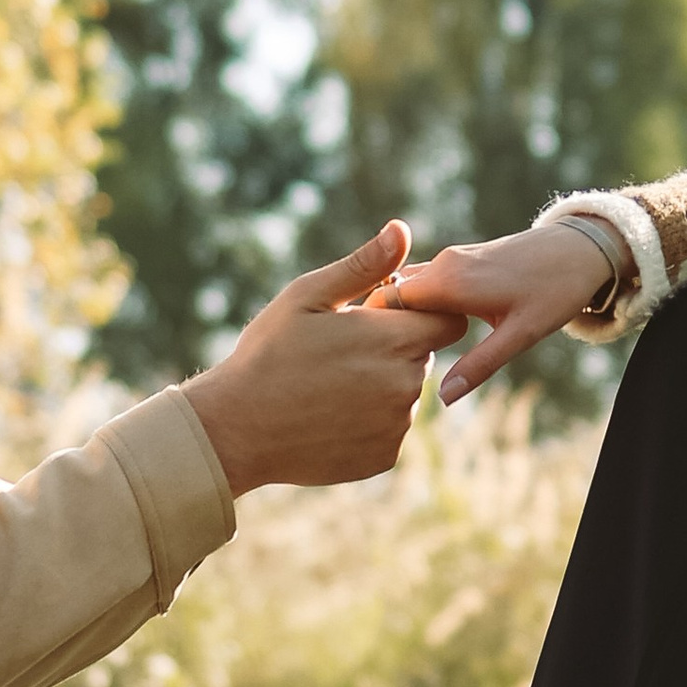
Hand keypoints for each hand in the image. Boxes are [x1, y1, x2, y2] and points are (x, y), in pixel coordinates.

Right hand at [184, 224, 464, 494]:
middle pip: (423, 355)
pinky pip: (389, 428)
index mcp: (394, 341)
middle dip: (393, 348)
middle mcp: (406, 386)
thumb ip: (363, 266)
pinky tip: (328, 414)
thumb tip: (402, 230)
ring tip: (327, 385)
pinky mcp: (384, 456)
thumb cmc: (268, 353)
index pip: (449, 320)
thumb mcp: (308, 297)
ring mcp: (397, 425)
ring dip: (380, 384)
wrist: (237, 429)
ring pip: (405, 393)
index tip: (377, 316)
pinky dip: (368, 420)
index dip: (418, 313)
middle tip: (339, 352)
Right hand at [385, 219, 633, 402]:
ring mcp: (453, 259)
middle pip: (392, 293)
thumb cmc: (554, 291)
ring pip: (408, 287)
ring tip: (396, 352)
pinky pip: (426, 281)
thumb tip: (443, 398)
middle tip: (377, 363)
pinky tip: (424, 333)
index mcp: (450, 281)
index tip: (370, 359)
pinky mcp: (463, 260)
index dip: (376, 330)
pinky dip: (418, 305)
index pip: (387, 301)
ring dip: (401, 316)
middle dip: (383, 325)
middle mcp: (445, 264)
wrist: (581, 249)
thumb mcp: (520, 335)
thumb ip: (479, 365)